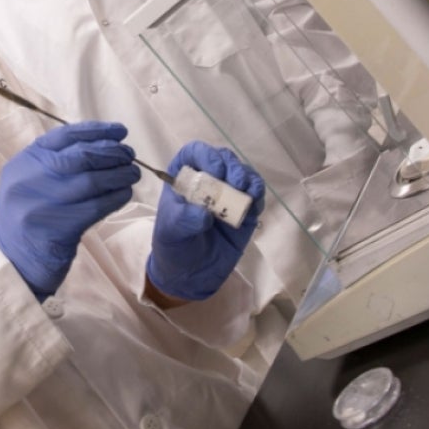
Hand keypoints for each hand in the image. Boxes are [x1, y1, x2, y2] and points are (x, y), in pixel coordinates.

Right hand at [0, 121, 140, 299]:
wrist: (13, 263)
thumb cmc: (30, 218)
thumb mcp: (30, 183)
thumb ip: (54, 162)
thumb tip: (103, 144)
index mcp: (23, 162)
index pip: (64, 135)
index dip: (97, 131)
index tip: (120, 132)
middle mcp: (29, 179)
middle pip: (81, 156)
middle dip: (112, 152)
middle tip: (130, 156)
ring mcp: (42, 204)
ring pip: (92, 180)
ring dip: (119, 175)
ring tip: (133, 174)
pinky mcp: (57, 228)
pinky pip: (96, 206)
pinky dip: (116, 197)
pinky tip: (125, 193)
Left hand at [146, 141, 264, 301]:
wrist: (192, 275)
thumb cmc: (174, 247)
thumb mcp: (170, 232)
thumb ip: (183, 220)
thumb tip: (205, 214)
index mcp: (183, 178)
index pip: (195, 153)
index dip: (206, 156)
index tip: (215, 171)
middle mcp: (207, 180)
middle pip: (223, 159)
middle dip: (232, 166)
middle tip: (236, 182)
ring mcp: (228, 194)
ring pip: (242, 173)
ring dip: (247, 178)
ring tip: (246, 192)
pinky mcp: (245, 210)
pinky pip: (255, 194)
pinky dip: (257, 194)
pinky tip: (253, 203)